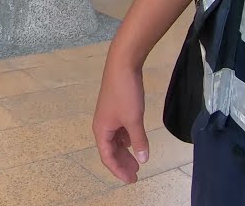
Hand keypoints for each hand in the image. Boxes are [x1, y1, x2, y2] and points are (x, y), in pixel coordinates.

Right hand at [92, 56, 149, 183]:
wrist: (122, 65)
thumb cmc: (125, 93)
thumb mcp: (134, 119)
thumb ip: (139, 140)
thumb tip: (143, 159)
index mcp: (101, 129)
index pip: (107, 157)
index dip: (118, 170)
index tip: (131, 179)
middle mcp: (102, 125)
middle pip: (110, 150)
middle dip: (122, 163)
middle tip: (136, 174)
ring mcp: (109, 117)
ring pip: (116, 140)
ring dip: (125, 152)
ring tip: (137, 161)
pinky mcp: (116, 109)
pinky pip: (119, 131)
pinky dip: (127, 139)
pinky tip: (135, 142)